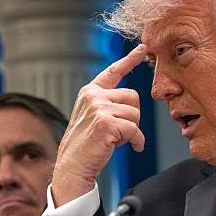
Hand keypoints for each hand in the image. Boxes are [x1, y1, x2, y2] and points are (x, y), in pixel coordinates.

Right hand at [51, 44, 147, 205]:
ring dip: (133, 130)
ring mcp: (99, 108)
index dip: (130, 59)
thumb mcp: (92, 118)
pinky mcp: (106, 123)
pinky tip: (131, 147)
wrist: (72, 167)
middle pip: (133, 97)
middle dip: (133, 116)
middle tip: (120, 132)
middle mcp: (93, 96)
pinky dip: (137, 141)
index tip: (143, 48)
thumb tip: (131, 101)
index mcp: (90, 92)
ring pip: (135, 114)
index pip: (114, 71)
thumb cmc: (85, 146)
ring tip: (118, 140)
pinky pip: (135, 129)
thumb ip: (108, 104)